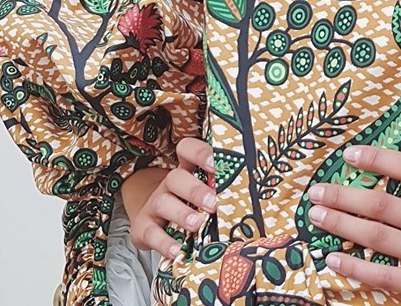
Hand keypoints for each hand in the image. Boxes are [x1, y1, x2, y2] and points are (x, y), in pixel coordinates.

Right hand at [123, 136, 216, 259]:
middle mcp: (169, 184)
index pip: (187, 149)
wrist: (153, 223)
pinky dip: (164, 243)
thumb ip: (222, 190)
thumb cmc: (190, 205)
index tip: (216, 164)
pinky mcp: (143, 228)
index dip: (199, 153)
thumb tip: (257, 194)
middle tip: (213, 203)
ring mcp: (154, 204)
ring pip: (162, 202)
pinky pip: (151, 233)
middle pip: (176, 177)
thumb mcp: (204, 193)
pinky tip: (177, 251)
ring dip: (181, 213)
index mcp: (187, 170)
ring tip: (198, 224)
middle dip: (195, 190)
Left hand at [307, 145, 400, 305]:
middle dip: (344, 195)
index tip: (350, 153)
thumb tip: (393, 179)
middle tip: (316, 189)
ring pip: (376, 236)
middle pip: (383, 204)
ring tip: (316, 215)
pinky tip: (333, 258)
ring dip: (341, 224)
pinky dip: (354, 266)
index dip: (379, 158)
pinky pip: (382, 274)